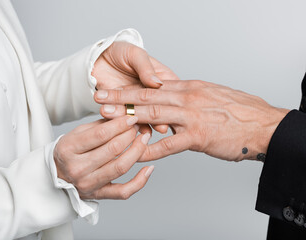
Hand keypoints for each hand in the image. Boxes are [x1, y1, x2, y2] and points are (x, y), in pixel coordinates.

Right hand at [54, 116, 153, 199]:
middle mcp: (77, 168)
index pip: (100, 134)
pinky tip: (149, 168)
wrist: (55, 176)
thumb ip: (100, 125)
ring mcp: (88, 183)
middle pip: (113, 149)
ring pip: (121, 167)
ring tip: (145, 139)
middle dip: (130, 134)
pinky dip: (140, 181)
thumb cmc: (70, 151)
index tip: (132, 117)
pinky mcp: (99, 195)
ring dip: (138, 151)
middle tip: (138, 126)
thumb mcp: (77, 133)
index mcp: (69, 149)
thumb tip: (125, 116)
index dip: (120, 124)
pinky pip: (124, 191)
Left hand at [93, 41, 178, 133]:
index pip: (171, 91)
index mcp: (162, 78)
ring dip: (142, 123)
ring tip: (141, 127)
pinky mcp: (124, 110)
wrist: (97, 59)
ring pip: (144, 116)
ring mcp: (138, 103)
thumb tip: (157, 83)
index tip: (173, 112)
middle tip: (162, 128)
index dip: (173, 102)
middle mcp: (152, 93)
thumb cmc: (120, 52)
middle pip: (159, 108)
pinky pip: (128, 120)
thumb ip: (145, 68)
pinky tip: (127, 129)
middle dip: (160, 119)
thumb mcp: (135, 54)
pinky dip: (127, 125)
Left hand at [94, 80, 289, 161]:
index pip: (152, 86)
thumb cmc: (237, 111)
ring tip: (107, 120)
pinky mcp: (198, 136)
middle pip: (147, 96)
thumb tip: (171, 97)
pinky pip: (167, 144)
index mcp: (189, 87)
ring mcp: (191, 116)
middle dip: (120, 97)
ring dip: (128, 117)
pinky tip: (134, 153)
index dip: (129, 87)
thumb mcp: (209, 94)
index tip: (112, 89)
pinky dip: (149, 149)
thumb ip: (188, 96)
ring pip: (153, 115)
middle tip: (99, 99)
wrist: (262, 124)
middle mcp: (187, 98)